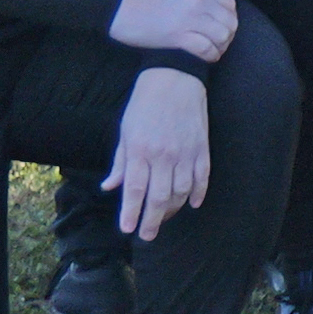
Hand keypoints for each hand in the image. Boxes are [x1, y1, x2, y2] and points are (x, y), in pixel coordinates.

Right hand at [109, 0, 238, 61]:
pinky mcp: (178, 37)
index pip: (229, 4)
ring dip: (221, 46)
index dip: (228, 17)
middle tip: (219, 41)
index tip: (220, 24)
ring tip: (214, 50)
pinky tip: (207, 57)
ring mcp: (190, 19)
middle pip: (229, 22)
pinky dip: (211, 55)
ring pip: (222, 36)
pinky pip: (206, 49)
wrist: (119, 3)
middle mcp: (200, 1)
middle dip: (228, 33)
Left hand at [109, 67, 212, 239]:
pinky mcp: (202, 147)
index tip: (128, 230)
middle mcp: (163, 155)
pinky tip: (193, 204)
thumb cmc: (144, 104)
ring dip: (173, 210)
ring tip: (164, 218)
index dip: (131, 213)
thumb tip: (110, 187)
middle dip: (152, 220)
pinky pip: (202, 177)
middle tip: (147, 235)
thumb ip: (120, 161)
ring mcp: (185, 152)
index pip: (135, 190)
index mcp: (140, 150)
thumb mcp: (125, 131)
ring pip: (182, 192)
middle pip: (159, 197)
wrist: (175, 78)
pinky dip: (198, 194)